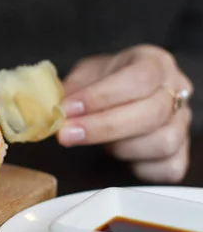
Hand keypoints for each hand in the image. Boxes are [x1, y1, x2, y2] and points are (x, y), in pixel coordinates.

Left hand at [57, 45, 193, 182]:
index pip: (138, 79)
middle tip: (67, 134)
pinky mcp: (181, 153)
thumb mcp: (86, 75)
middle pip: (151, 113)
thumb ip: (71, 89)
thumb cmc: (105, 84)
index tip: (67, 110)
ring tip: (97, 143)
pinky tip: (118, 155)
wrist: (123, 95)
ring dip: (120, 148)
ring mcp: (182, 123)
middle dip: (102, 127)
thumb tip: (50, 107)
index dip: (101, 97)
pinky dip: (139, 168)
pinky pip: (168, 168)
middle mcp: (176, 90)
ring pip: (163, 142)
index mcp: (154, 63)